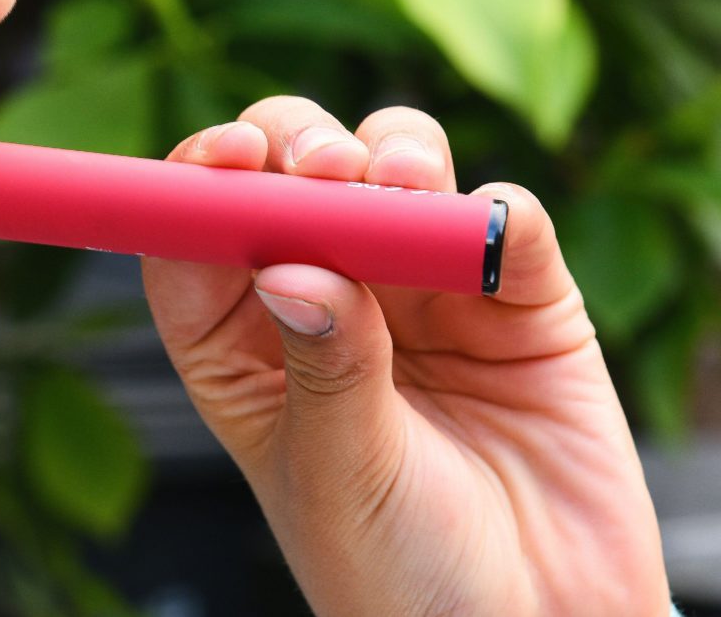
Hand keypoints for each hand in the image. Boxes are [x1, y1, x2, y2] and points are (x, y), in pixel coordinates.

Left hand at [141, 96, 669, 615]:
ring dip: (393, 154)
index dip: (204, 178)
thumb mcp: (341, 479)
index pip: (198, 236)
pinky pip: (506, 221)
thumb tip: (290, 264)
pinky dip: (496, 210)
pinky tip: (486, 237)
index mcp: (246, 347)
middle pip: (293, 174)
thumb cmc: (403, 581)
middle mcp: (329, 299)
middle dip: (300, 147)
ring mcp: (425, 290)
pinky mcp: (522, 299)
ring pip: (396, 167)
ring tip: (396, 187)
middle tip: (321, 170)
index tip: (224, 157)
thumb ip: (325, 368)